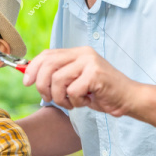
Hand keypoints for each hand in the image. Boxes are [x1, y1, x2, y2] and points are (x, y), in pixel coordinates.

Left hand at [22, 47, 137, 115]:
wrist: (129, 98)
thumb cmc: (102, 92)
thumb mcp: (77, 81)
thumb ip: (59, 75)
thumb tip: (30, 77)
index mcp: (77, 52)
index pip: (47, 54)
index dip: (32, 68)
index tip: (26, 82)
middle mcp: (83, 53)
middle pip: (48, 65)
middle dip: (42, 85)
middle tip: (49, 98)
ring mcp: (90, 62)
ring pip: (58, 80)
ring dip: (60, 98)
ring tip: (72, 102)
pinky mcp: (95, 74)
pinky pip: (72, 91)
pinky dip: (75, 102)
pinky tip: (85, 102)